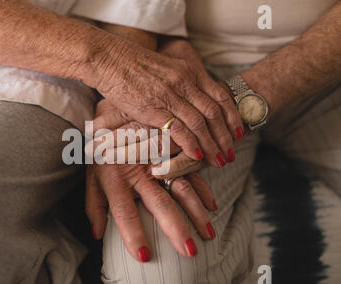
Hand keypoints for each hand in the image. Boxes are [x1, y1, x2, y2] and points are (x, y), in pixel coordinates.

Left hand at [85, 100, 217, 261]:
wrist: (122, 93)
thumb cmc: (103, 139)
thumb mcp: (91, 168)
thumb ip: (94, 203)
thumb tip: (96, 234)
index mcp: (114, 175)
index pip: (123, 211)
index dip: (132, 233)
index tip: (145, 256)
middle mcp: (138, 168)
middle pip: (158, 202)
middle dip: (174, 228)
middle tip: (189, 251)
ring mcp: (159, 156)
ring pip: (181, 187)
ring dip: (196, 212)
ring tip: (208, 234)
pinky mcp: (173, 146)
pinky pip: (192, 170)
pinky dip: (203, 188)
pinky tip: (212, 205)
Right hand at [93, 38, 243, 167]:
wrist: (108, 59)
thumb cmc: (130, 64)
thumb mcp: (163, 68)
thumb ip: (178, 82)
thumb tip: (187, 98)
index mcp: (188, 72)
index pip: (220, 95)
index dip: (232, 116)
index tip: (238, 131)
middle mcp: (184, 83)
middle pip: (214, 113)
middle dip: (226, 136)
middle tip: (231, 153)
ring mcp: (170, 96)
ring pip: (201, 124)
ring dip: (212, 145)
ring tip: (219, 161)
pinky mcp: (154, 109)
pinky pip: (179, 130)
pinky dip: (191, 145)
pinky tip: (197, 156)